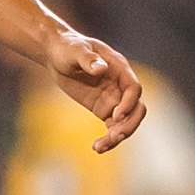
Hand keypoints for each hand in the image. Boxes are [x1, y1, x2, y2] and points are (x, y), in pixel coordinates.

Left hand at [42, 27, 145, 151]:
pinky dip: (108, 139)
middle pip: (136, 109)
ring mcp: (114, 99)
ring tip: (99, 147)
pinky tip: (96, 148)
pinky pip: (112, 128)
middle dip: (129, 124)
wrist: (57, 55)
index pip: (133, 88)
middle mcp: (121, 85)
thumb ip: (89, 59)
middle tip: (114, 136)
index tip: (115, 115)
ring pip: (126, 122)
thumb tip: (101, 69)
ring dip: (118, 136)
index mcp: (119, 68)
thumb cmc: (68, 47)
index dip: (129, 103)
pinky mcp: (104, 110)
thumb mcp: (76, 50)